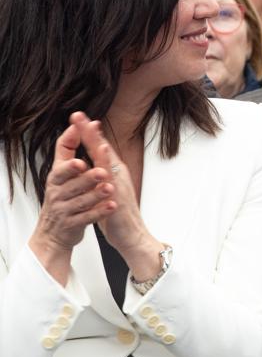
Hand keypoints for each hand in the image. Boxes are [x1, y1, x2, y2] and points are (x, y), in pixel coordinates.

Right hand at [29, 114, 115, 283]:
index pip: (61, 165)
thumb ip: (68, 149)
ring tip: (110, 188)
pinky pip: (87, 218)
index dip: (70, 160)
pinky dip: (100, 212)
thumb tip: (78, 124)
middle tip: (100, 172)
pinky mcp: (72, 224)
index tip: (80, 154)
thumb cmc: (62, 197)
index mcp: (56, 178)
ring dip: (97, 194)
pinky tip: (111, 206)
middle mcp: (57, 193)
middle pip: (72, 184)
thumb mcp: (61, 173)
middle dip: (86, 177)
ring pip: (82, 201)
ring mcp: (64, 210)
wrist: (54, 233)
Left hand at [73, 113, 162, 280]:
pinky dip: (105, 161)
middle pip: (102, 147)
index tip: (79, 118)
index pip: (99, 148)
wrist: (132, 235)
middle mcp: (117, 173)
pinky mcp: (118, 193)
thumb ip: (100, 178)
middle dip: (90, 130)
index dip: (89, 133)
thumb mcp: (106, 191)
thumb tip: (91, 167)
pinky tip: (101, 151)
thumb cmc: (118, 216)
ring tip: (89, 125)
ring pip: (106, 158)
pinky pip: (110, 175)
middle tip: (78, 114)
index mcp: (113, 172)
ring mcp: (119, 182)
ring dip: (97, 140)